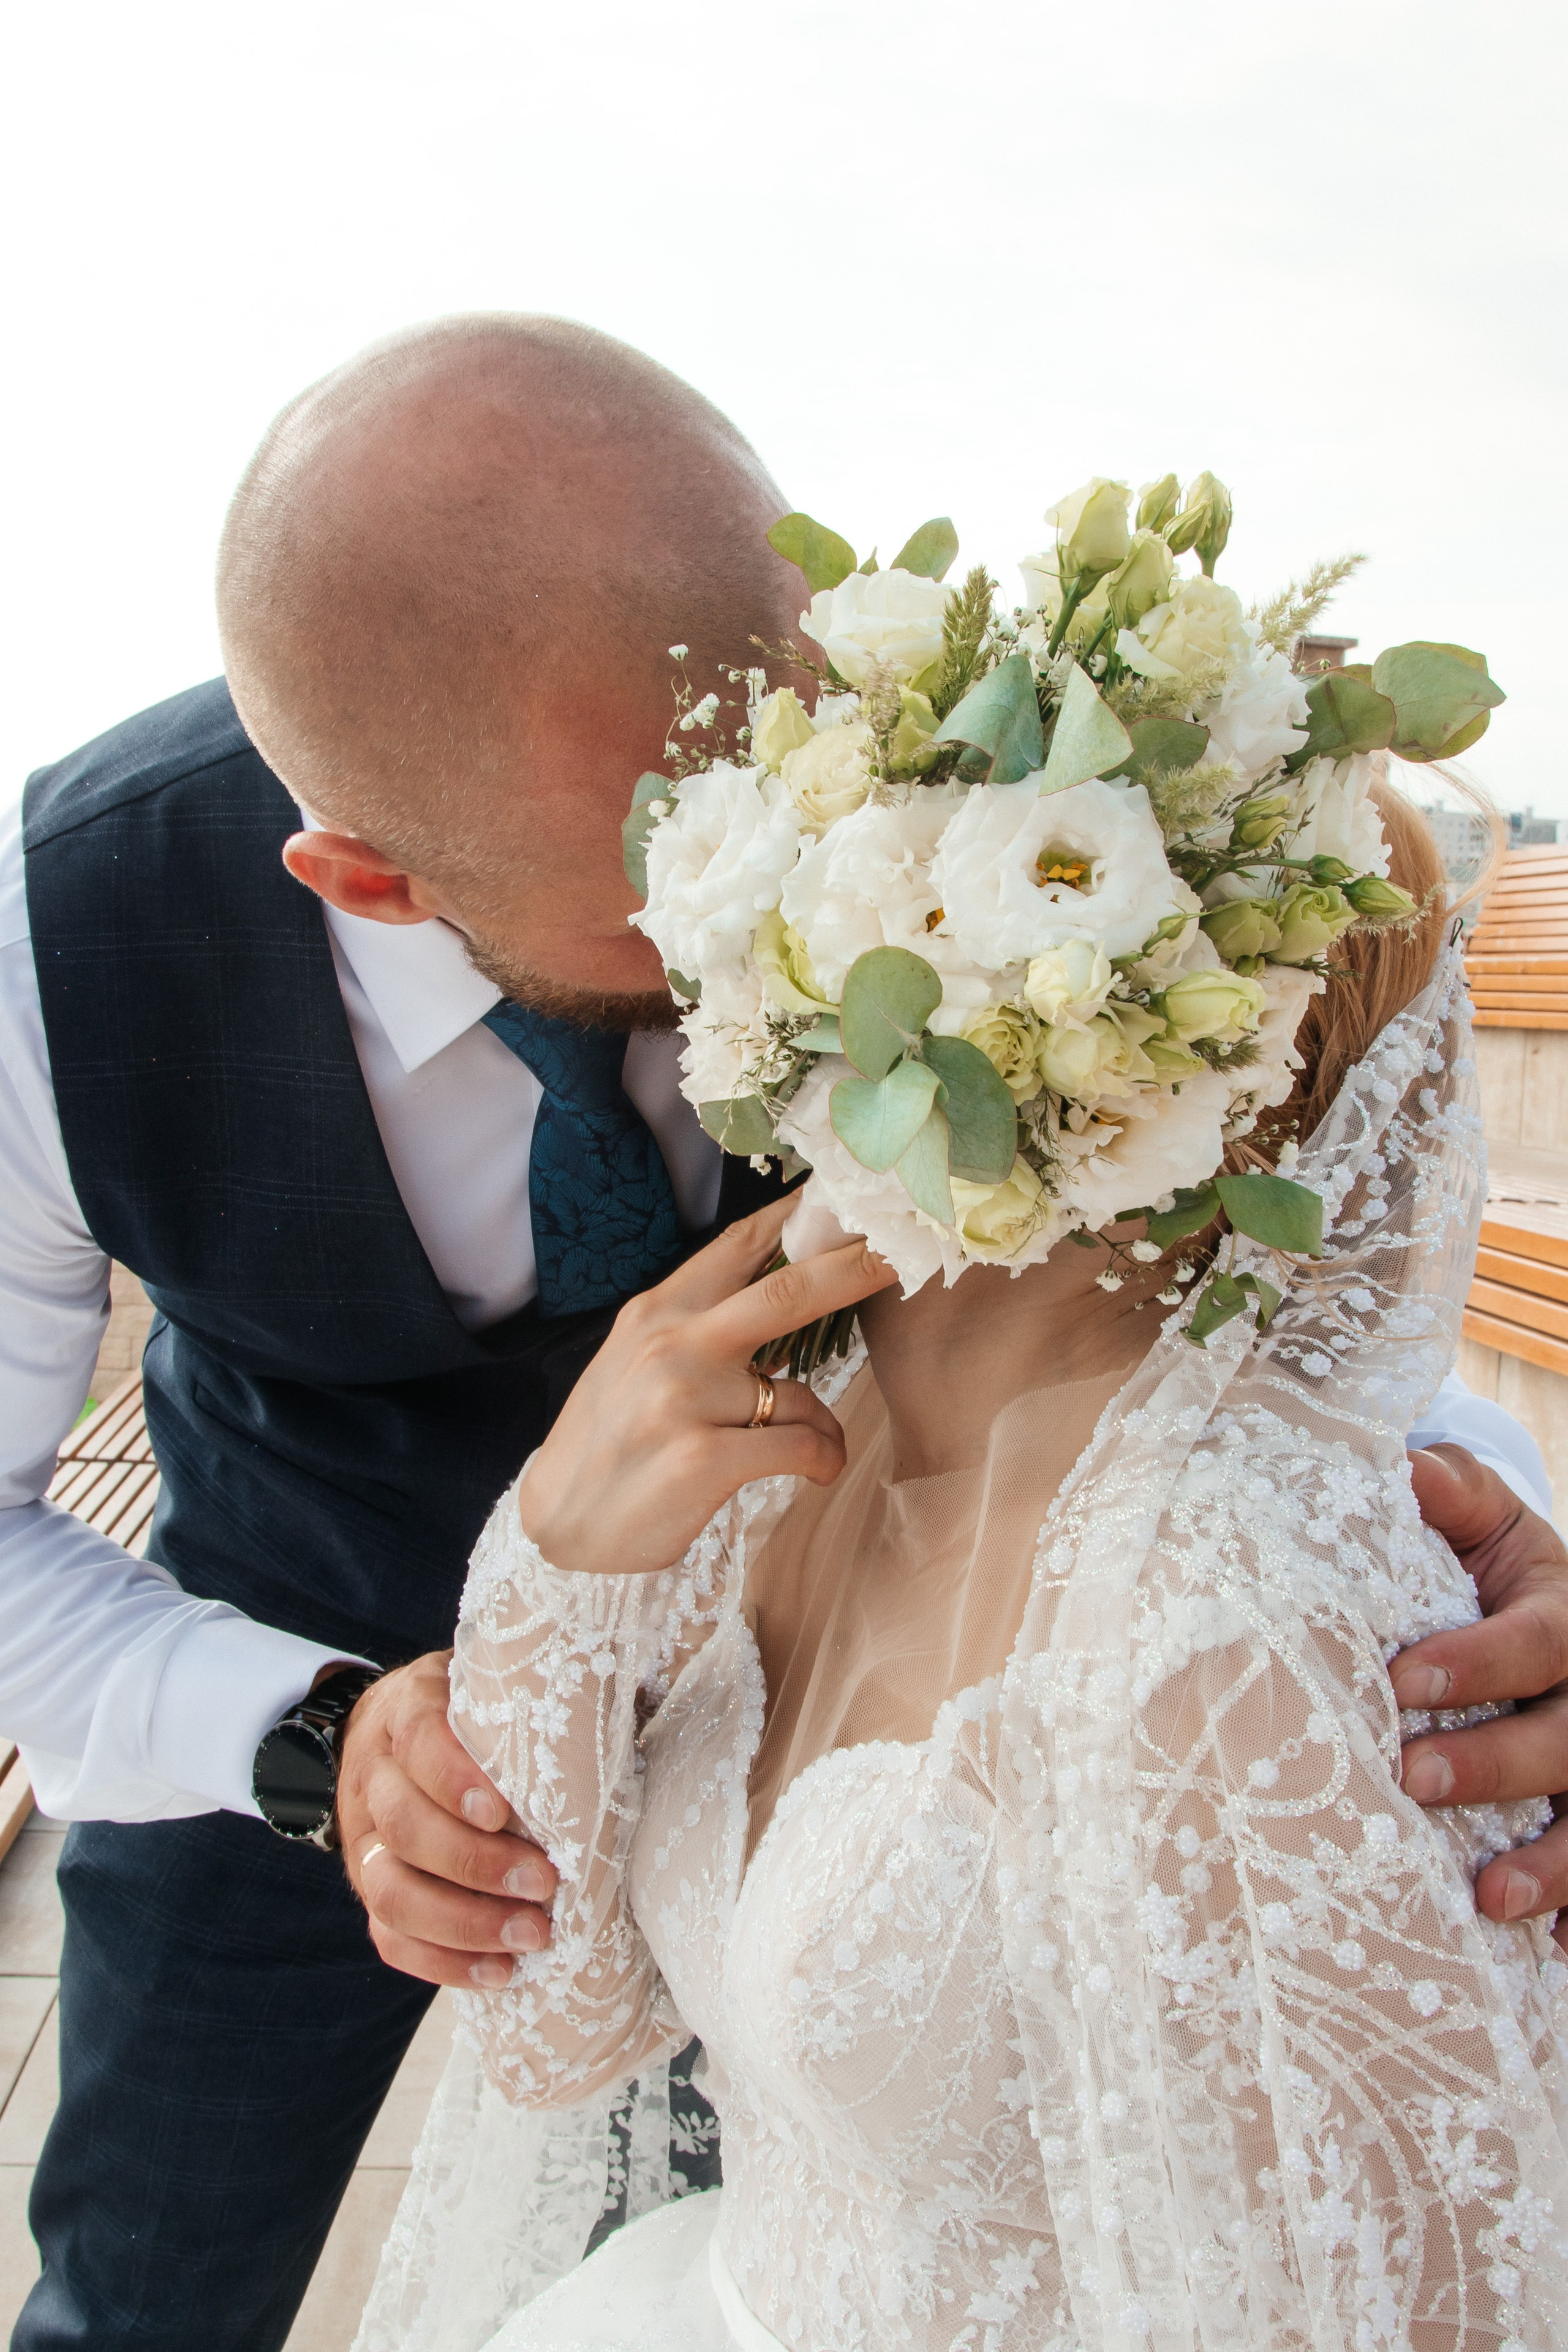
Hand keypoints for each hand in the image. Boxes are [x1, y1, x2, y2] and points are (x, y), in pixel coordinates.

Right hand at [336, 1650, 559, 1987]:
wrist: (392, 1735)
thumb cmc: (469, 1711)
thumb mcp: (494, 1684)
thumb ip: (543, 1694)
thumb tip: (645, 1692)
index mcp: (408, 1709)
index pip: (418, 1737)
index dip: (453, 1776)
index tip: (504, 1812)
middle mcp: (376, 1773)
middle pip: (402, 1824)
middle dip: (474, 1863)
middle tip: (544, 1883)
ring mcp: (362, 1837)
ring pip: (386, 1891)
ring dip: (461, 1923)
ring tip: (531, 1936)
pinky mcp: (368, 1887)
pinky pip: (388, 1937)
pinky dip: (441, 1962)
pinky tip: (499, 1972)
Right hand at [518, 1195, 894, 1577]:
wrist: (560, 1527)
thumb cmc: (613, 1443)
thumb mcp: (640, 1361)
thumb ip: (701, 1324)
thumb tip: (782, 1292)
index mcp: (659, 1311)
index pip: (740, 1244)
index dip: (802, 1214)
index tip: (851, 1193)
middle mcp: (672, 1344)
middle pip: (788, 1289)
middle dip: (857, 1265)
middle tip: (907, 1249)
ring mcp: (686, 1400)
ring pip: (804, 1393)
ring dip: (824, 1425)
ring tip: (810, 1449)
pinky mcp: (703, 1459)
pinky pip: (802, 1446)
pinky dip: (822, 1459)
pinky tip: (814, 1472)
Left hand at [1395, 1444, 1567, 1951]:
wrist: (1547, 1612)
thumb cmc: (1492, 1569)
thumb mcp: (1485, 1522)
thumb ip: (1451, 1494)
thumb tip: (1404, 1468)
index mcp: (1566, 1616)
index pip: (1534, 1642)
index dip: (1473, 1663)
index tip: (1400, 1683)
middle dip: (1497, 1763)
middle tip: (1414, 1780)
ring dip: (1557, 1861)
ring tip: (1491, 1896)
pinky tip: (1554, 1948)